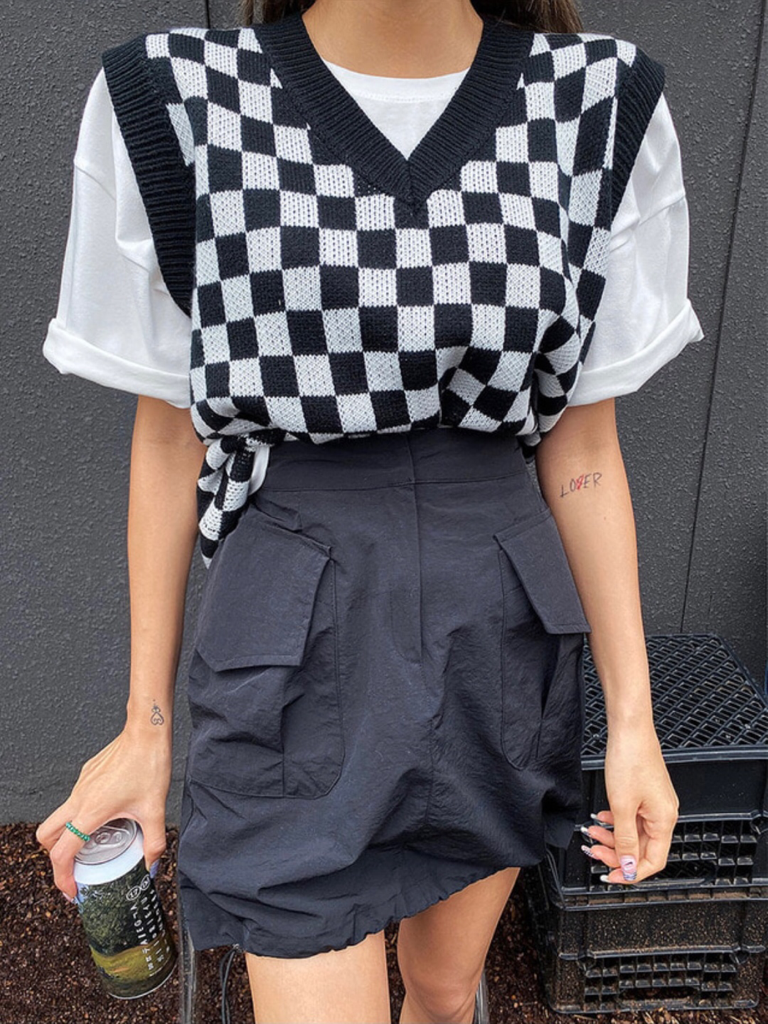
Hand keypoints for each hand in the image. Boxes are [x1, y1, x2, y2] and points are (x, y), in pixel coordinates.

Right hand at [35, 727, 171, 901]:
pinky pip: (74, 801)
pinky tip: (106, 816)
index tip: (72, 890)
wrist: (146, 732)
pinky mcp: (87, 775)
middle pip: (46, 835)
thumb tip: (151, 866)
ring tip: (93, 846)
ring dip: (68, 835)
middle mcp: (78, 799)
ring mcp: (80, 786)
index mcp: (90, 812)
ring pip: (58, 817)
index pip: (62, 852)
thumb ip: (154, 843)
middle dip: (55, 857)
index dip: (62, 877)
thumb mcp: (155, 810)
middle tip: (76, 869)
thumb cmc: (148, 764)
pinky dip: (79, 816)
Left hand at [581, 722, 678, 883]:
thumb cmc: (630, 760)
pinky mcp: (645, 793)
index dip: (631, 872)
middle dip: (616, 852)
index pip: (653, 861)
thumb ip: (624, 840)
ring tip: (591, 832)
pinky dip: (616, 822)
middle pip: (642, 848)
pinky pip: (632, 817)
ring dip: (612, 836)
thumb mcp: (622, 806)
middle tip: (594, 850)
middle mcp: (664, 813)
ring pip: (634, 832)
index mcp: (664, 820)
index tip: (610, 875)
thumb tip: (629, 867)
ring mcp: (655, 803)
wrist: (629, 729)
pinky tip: (602, 817)